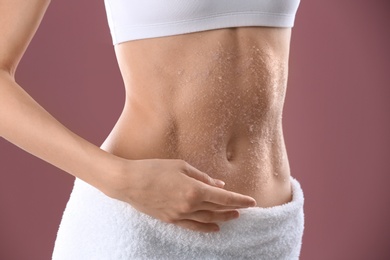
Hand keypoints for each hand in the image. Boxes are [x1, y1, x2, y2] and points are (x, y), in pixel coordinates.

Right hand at [101, 158, 255, 232]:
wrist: (129, 182)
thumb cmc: (154, 168)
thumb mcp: (181, 166)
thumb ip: (202, 176)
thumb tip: (219, 184)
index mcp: (194, 189)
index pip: (223, 197)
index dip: (239, 199)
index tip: (252, 201)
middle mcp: (189, 205)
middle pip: (217, 209)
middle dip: (232, 208)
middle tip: (244, 208)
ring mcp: (179, 215)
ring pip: (207, 220)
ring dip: (222, 218)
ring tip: (233, 216)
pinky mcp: (170, 220)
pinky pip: (192, 227)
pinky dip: (206, 228)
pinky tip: (214, 228)